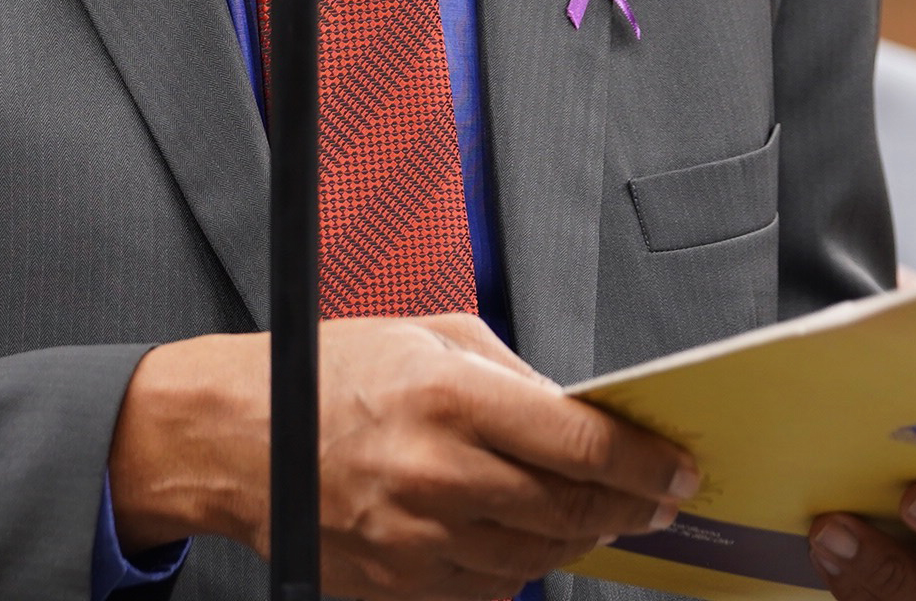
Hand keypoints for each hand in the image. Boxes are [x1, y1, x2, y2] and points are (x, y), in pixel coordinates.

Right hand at [111, 316, 698, 599]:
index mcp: (449, 400)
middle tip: (654, 498)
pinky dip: (521, 561)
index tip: (677, 471)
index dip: (645, 465)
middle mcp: (436, 474)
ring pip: (540, 555)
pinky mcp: (400, 583)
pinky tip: (519, 531)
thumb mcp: (429, 339)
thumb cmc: (330, 375)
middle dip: (627, 506)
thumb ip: (513, 374)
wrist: (239, 437)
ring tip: (592, 512)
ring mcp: (418, 539)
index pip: (581, 446)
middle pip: (572, 509)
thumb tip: (582, 412)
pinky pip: (491, 585)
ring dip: (580, 535)